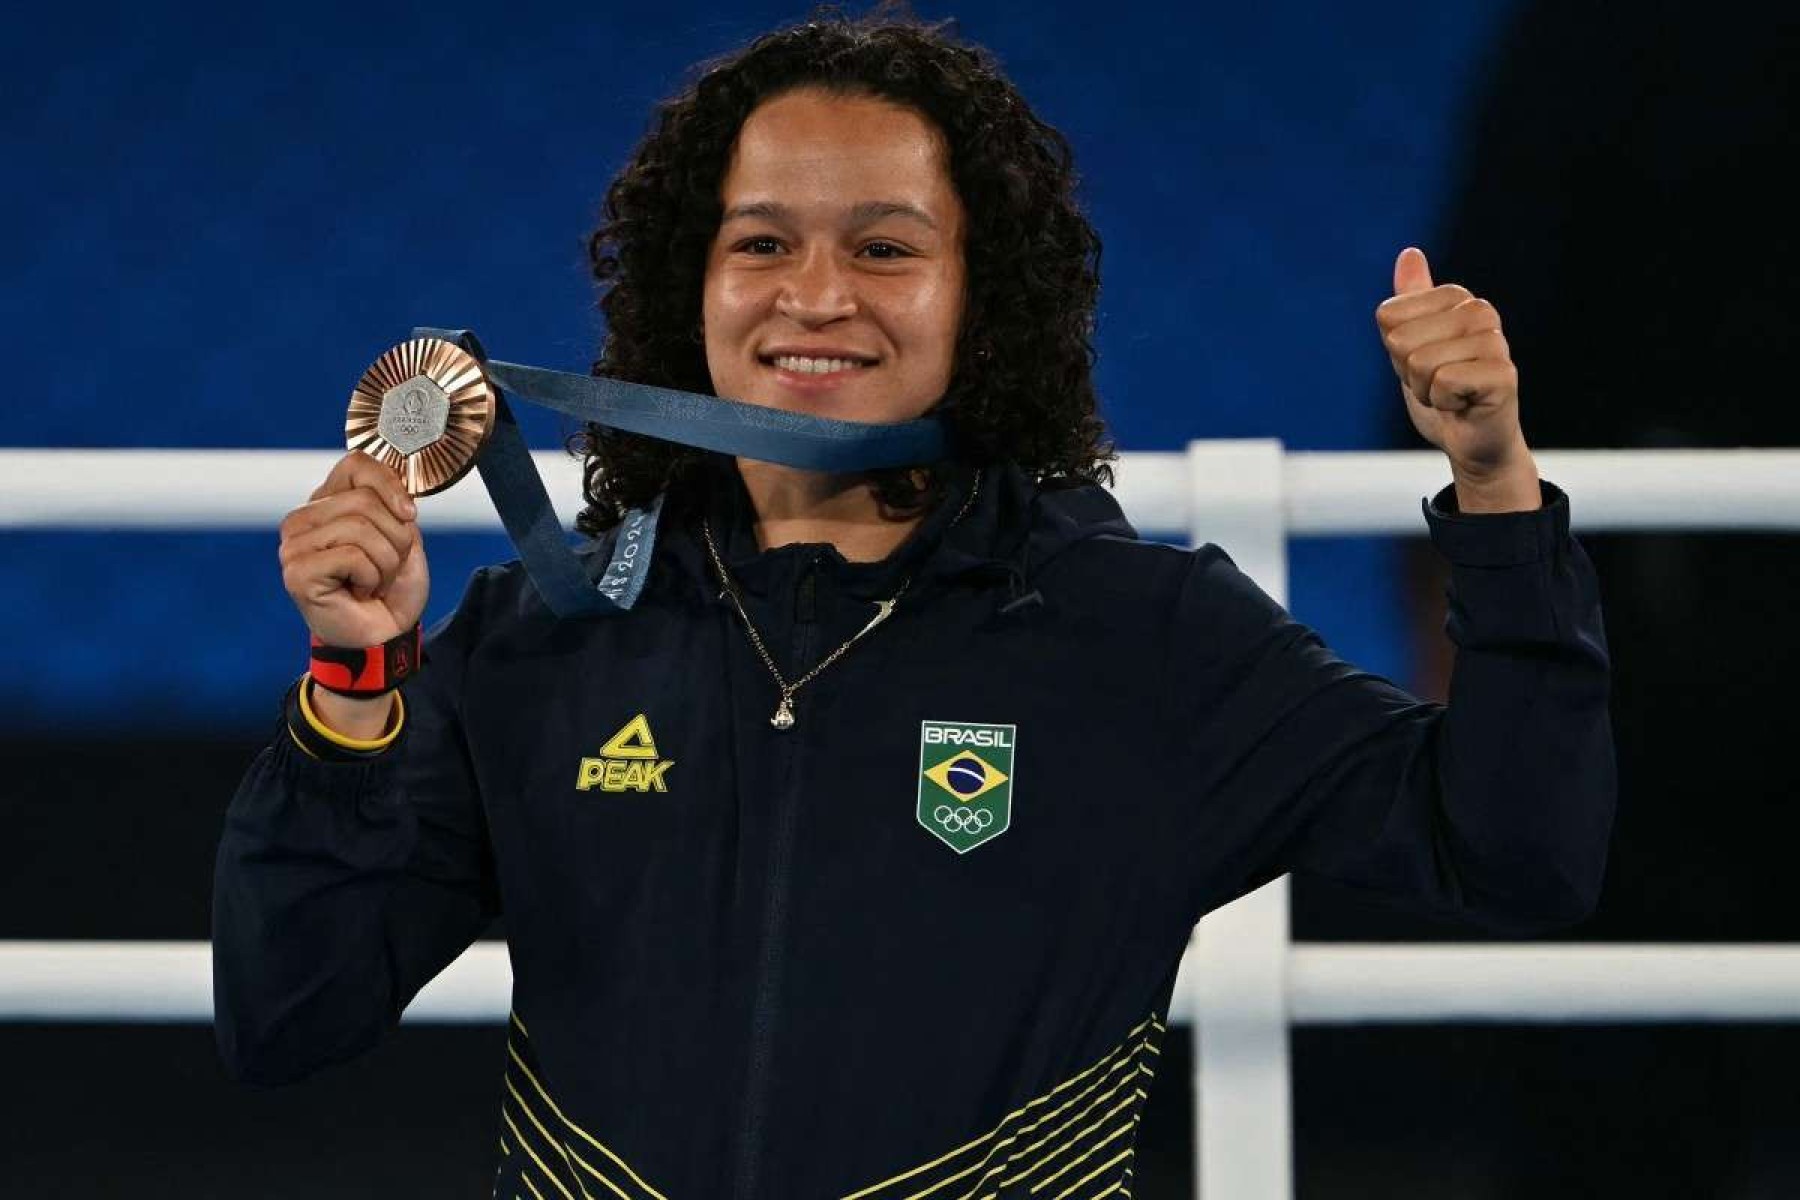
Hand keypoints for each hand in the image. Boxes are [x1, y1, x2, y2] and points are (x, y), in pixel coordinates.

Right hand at [279, 452, 428, 647]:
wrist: (386, 635)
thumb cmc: (391, 588)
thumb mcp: (402, 535)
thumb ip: (393, 504)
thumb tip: (395, 488)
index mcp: (326, 502)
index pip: (356, 464)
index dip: (390, 484)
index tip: (409, 515)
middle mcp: (303, 518)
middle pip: (365, 500)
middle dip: (394, 538)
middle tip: (386, 567)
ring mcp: (294, 545)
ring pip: (361, 528)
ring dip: (386, 563)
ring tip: (374, 582)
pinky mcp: (297, 572)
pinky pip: (353, 556)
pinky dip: (372, 579)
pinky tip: (360, 593)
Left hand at [1376, 247, 1531, 481]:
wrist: (1471, 440)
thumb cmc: (1442, 391)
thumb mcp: (1411, 344)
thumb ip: (1408, 302)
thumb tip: (1410, 253)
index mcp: (1456, 298)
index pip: (1388, 317)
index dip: (1395, 351)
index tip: (1423, 364)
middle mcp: (1480, 312)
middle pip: (1401, 341)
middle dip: (1409, 374)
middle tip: (1437, 384)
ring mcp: (1496, 342)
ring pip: (1420, 364)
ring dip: (1426, 392)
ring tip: (1451, 395)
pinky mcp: (1503, 374)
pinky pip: (1443, 383)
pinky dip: (1444, 404)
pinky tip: (1464, 405)